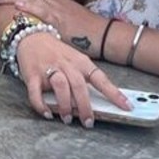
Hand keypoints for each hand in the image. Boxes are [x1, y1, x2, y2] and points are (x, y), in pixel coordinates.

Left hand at [0, 0, 96, 45]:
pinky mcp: (61, 19)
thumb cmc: (89, 33)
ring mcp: (58, 8)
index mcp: (58, 0)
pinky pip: (42, 10)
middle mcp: (57, 0)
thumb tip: (41, 25)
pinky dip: (28, 6)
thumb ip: (55, 20)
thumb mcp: (69, 21)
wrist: (105, 35)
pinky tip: (17, 6)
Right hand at [14, 30, 129, 126]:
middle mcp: (66, 64)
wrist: (31, 37)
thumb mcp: (75, 60)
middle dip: (85, 106)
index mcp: (80, 62)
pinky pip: (36, 93)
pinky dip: (41, 106)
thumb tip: (95, 103)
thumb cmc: (56, 53)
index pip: (101, 79)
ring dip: (65, 106)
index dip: (114, 93)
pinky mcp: (32, 75)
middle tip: (88, 122)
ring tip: (67, 119)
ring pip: (61, 87)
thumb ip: (83, 78)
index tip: (127, 106)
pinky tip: (47, 113)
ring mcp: (49, 68)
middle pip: (79, 85)